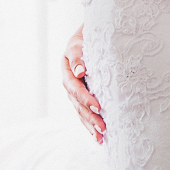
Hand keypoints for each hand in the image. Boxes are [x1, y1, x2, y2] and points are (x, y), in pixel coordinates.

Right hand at [61, 25, 104, 143]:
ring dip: (90, 124)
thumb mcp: (81, 40)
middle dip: (89, 116)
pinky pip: (84, 112)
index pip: (74, 86)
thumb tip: (80, 72)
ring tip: (102, 136)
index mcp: (67, 68)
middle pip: (77, 102)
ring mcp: (75, 89)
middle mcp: (69, 80)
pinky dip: (90, 124)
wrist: (93, 32)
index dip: (84, 97)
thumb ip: (78, 55)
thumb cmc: (89, 33)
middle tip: (103, 126)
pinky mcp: (82, 95)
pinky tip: (99, 137)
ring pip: (79, 110)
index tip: (97, 106)